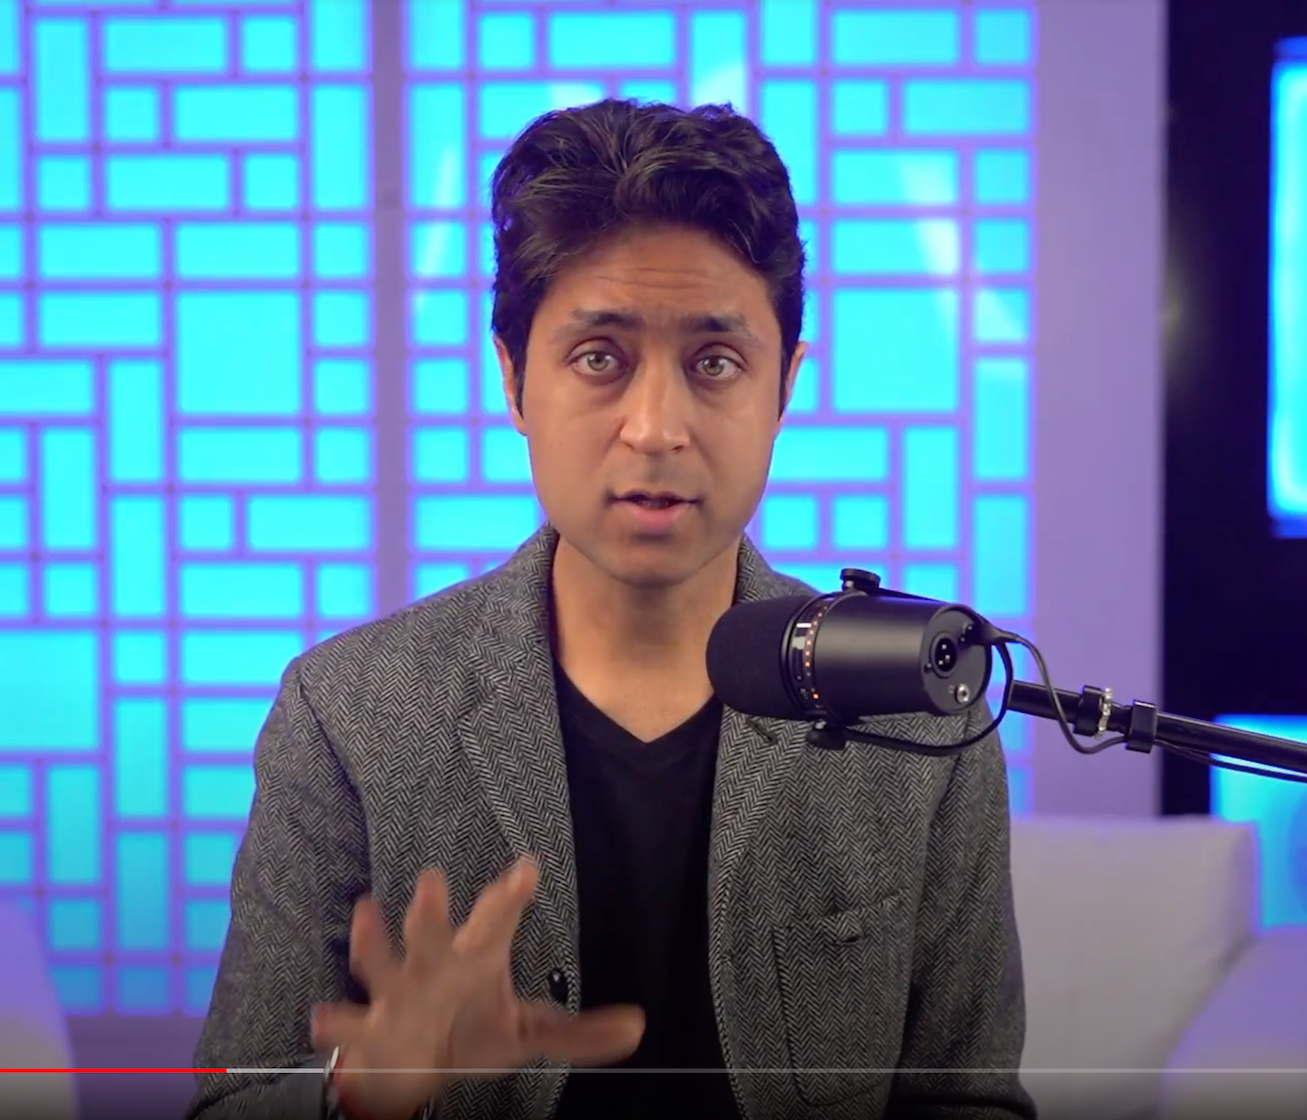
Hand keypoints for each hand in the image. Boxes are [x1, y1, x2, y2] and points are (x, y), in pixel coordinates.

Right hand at [310, 857, 644, 1119]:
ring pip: (384, 962)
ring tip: (365, 911)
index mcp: (475, 959)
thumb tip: (639, 1024)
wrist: (411, 1067)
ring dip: (374, 940)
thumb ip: (580, 1033)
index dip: (513, 895)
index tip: (528, 867)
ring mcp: (397, 992)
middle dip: (431, 907)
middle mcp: (434, 965)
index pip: (498, 920)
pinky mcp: (369, 1027)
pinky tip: (322, 1017)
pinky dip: (336, 1022)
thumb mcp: (529, 1034)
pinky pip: (349, 1023)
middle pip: (434, 930)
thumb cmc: (472, 1033)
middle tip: (433, 878)